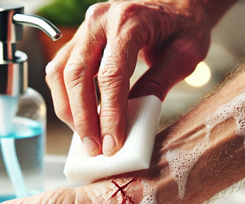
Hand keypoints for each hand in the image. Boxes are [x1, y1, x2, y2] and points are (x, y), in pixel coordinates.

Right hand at [46, 0, 210, 156]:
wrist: (176, 5)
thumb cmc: (183, 27)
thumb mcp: (183, 56)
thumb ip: (157, 84)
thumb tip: (132, 118)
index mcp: (130, 21)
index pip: (112, 75)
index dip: (110, 114)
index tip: (112, 143)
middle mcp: (101, 21)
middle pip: (77, 75)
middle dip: (83, 118)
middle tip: (94, 148)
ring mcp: (87, 28)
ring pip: (61, 73)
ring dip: (69, 110)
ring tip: (85, 137)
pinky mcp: (81, 40)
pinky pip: (61, 70)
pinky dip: (66, 96)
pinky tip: (80, 116)